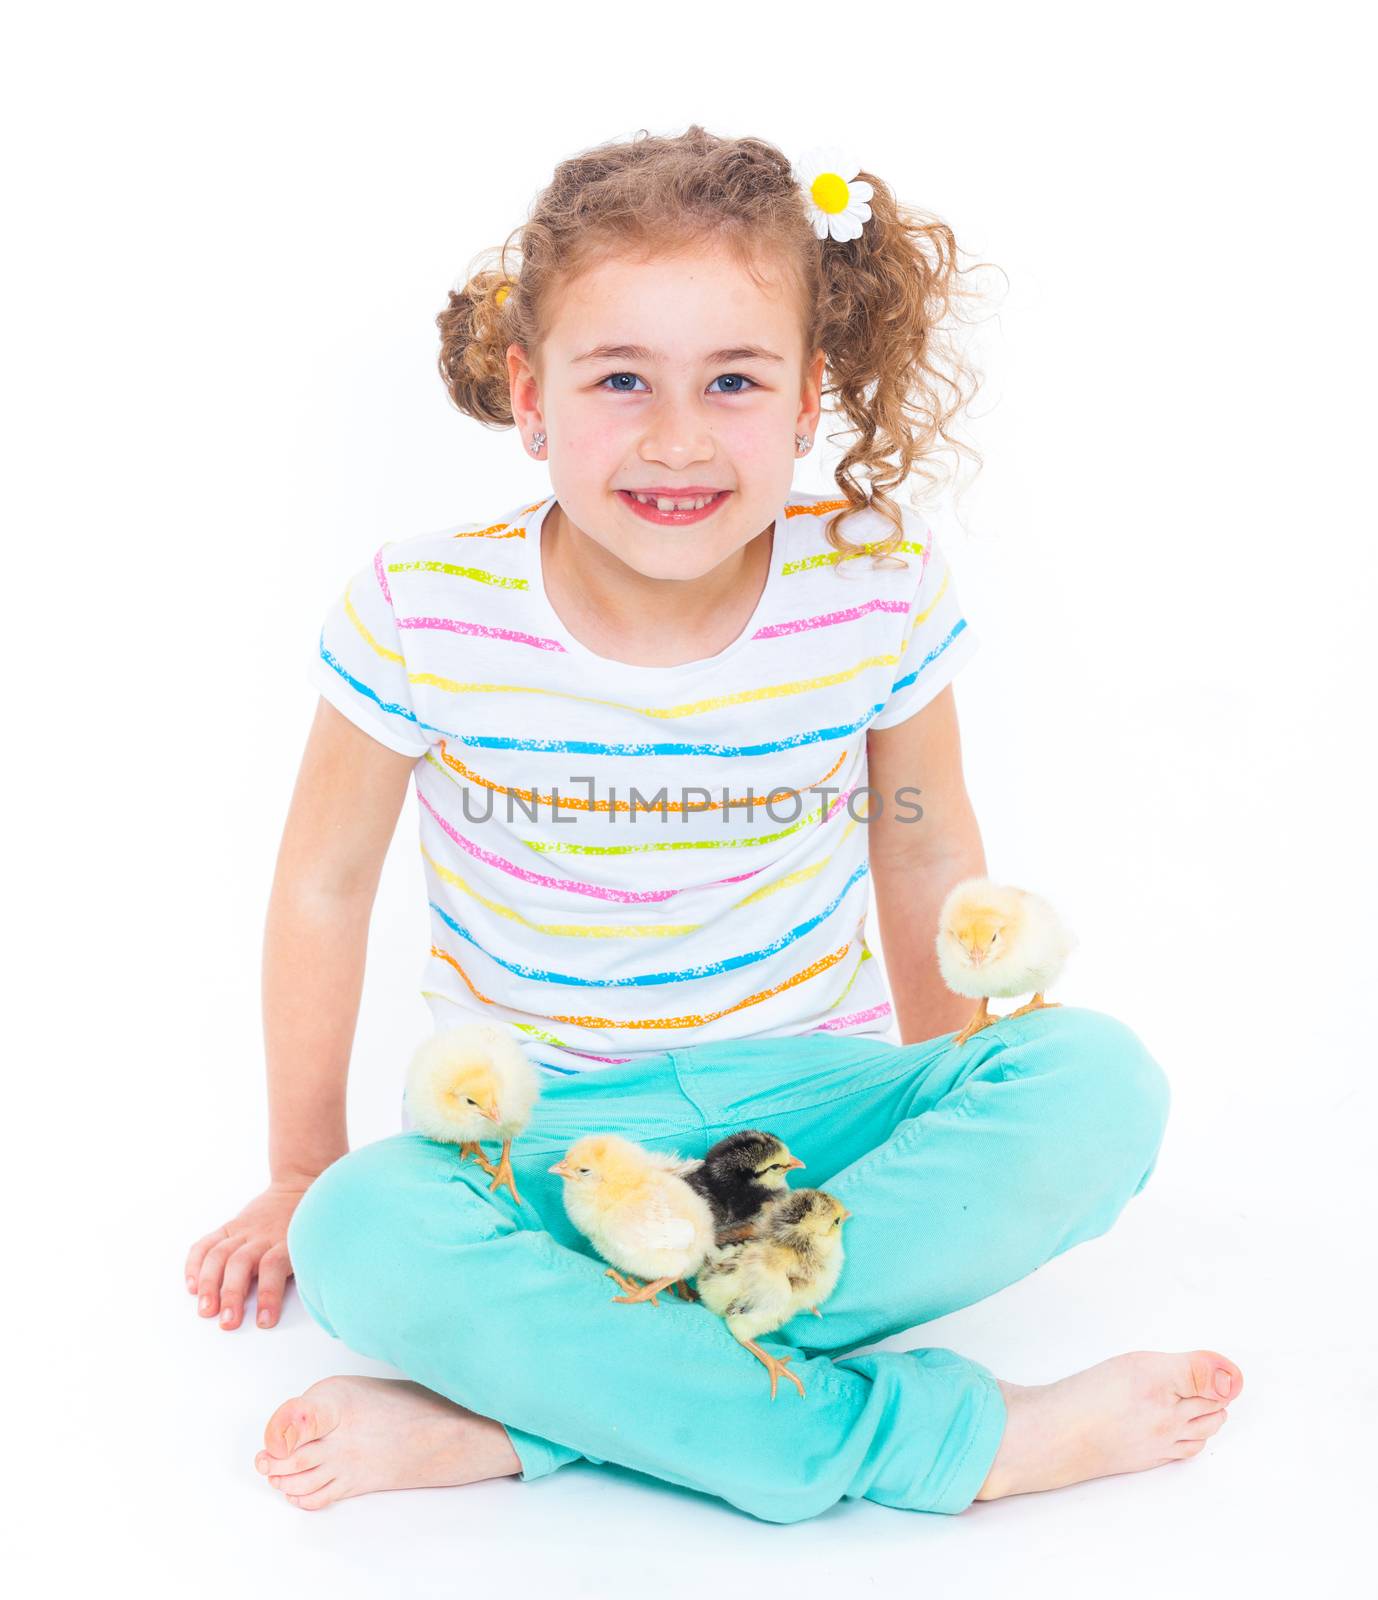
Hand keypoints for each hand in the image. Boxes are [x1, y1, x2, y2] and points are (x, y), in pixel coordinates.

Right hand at [184, 1179, 312, 1330]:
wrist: (299, 1186)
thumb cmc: (310, 1225)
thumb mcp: (317, 1243)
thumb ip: (312, 1266)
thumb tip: (321, 1299)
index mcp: (288, 1241)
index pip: (275, 1266)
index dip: (268, 1294)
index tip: (265, 1321)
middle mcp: (263, 1236)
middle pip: (243, 1263)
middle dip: (233, 1295)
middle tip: (228, 1322)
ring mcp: (243, 1231)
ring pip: (221, 1255)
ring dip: (210, 1285)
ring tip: (206, 1310)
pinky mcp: (229, 1227)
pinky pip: (206, 1244)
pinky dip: (195, 1265)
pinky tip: (192, 1286)